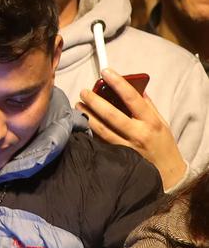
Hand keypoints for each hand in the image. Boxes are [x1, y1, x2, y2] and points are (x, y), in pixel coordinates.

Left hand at [80, 71, 186, 189]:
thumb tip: (135, 87)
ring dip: (88, 115)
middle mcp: (138, 134)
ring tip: (78, 104)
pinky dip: (90, 131)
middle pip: (112, 115)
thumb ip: (147, 106)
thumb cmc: (163, 145)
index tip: (106, 72)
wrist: (168, 174)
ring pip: (102, 130)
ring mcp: (126, 147)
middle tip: (84, 91)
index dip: (118, 84)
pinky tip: (82, 122)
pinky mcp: (118, 157)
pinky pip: (101, 142)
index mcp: (151, 122)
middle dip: (95, 100)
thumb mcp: (161, 123)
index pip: (133, 99)